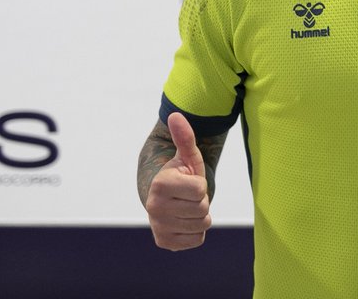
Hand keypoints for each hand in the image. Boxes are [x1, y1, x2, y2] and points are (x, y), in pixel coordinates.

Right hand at [144, 112, 211, 250]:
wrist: (166, 199)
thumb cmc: (181, 175)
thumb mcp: (187, 156)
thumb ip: (185, 137)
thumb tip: (176, 115)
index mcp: (160, 184)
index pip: (200, 189)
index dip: (201, 184)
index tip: (189, 181)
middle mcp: (154, 208)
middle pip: (202, 209)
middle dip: (202, 201)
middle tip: (189, 196)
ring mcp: (159, 227)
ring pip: (202, 225)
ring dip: (200, 216)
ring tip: (187, 207)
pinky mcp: (165, 242)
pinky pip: (198, 240)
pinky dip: (196, 232)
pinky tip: (185, 221)